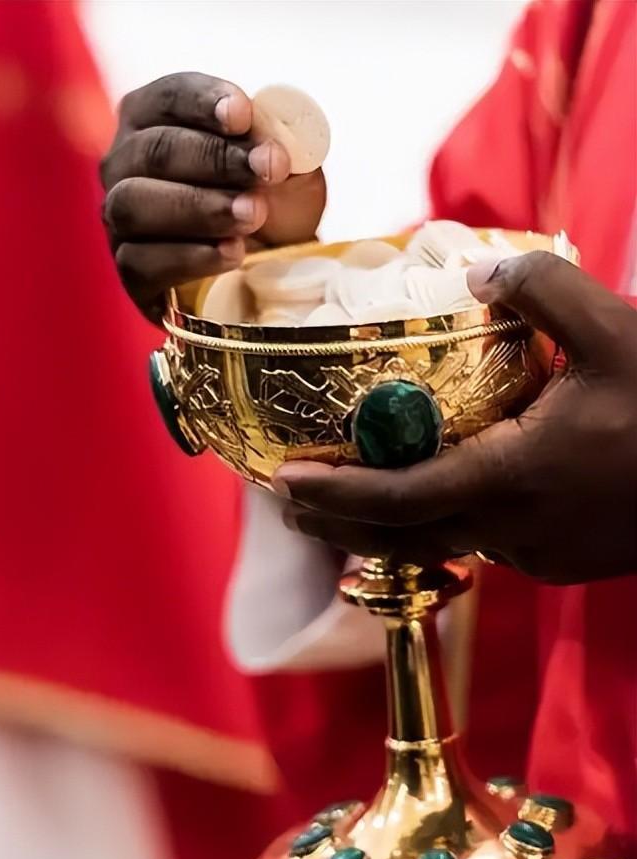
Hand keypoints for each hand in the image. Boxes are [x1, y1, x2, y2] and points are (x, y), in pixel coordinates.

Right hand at [100, 72, 325, 319]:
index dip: (203, 102)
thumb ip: (285, 147)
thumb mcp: (288, 167)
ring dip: (200, 207)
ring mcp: (120, 219)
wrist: (270, 264)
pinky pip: (142, 263)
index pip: (167, 97)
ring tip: (253, 214)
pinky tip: (233, 253)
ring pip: (136, 205)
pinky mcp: (131, 272)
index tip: (244, 115)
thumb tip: (283, 143)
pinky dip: (192, 257)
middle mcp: (125, 163)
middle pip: (155, 150)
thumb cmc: (271, 199)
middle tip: (267, 170)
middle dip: (215, 158)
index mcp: (154, 118)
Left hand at [273, 252, 636, 584]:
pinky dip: (434, 531)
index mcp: (516, 477)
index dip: (338, 492)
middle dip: (339, 523)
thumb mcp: (618, 329)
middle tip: (290, 501)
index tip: (285, 481)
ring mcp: (538, 554)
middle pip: (401, 539)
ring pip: (438, 549)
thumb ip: (542, 289)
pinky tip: (423, 505)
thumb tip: (479, 267)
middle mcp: (515, 529)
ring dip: (381, 531)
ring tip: (339, 505)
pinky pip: (479, 548)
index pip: (401, 496)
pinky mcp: (559, 561)